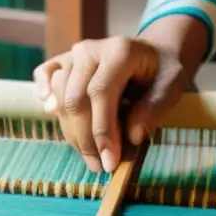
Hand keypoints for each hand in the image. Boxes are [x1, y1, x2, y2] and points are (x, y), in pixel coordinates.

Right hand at [33, 15, 206, 171]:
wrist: (152, 53)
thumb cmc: (162, 72)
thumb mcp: (171, 87)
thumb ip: (154, 108)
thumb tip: (131, 136)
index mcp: (119, 51)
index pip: (100, 93)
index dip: (102, 131)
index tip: (109, 161)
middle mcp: (90, 50)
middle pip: (75, 99)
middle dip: (86, 140)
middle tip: (100, 166)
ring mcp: (74, 53)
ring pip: (60, 96)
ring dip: (71, 132)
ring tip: (89, 156)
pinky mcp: (64, 59)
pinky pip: (44, 73)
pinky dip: (43, 92)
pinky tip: (51, 111)